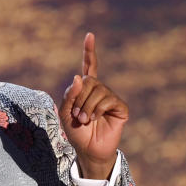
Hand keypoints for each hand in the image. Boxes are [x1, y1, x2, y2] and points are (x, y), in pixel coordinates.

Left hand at [59, 33, 128, 178]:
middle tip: (77, 115)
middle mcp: (100, 90)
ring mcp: (111, 98)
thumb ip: (69, 95)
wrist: (88, 150)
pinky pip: (108, 100)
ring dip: (86, 107)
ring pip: (98, 91)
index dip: (89, 51)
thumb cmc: (76, 132)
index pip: (90, 66)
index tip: (90, 35)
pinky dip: (97, 110)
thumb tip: (79, 77)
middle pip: (89, 81)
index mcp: (86, 89)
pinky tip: (96, 119)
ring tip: (85, 120)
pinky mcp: (120, 107)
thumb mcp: (65, 113)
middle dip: (79, 98)